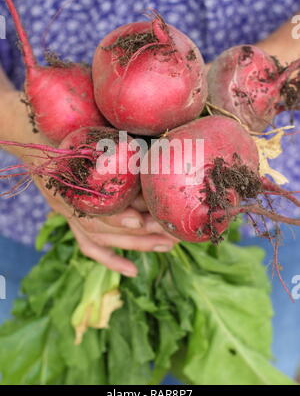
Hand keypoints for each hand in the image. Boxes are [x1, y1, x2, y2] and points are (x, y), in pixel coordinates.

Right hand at [0, 89, 177, 276]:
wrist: (32, 134)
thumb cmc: (61, 124)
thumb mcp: (84, 124)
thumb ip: (111, 132)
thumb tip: (152, 130)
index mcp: (71, 178)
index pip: (95, 204)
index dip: (117, 214)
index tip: (143, 220)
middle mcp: (69, 200)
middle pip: (103, 226)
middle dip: (139, 233)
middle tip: (171, 235)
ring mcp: (70, 211)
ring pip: (101, 239)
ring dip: (134, 245)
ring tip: (166, 246)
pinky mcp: (72, 217)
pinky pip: (89, 245)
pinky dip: (110, 259)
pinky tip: (133, 271)